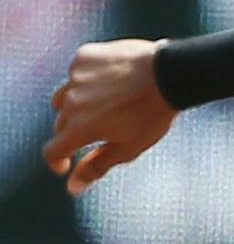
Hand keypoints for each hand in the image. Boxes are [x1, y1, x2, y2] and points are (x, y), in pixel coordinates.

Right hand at [43, 38, 176, 195]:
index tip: (65, 165)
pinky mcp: (84, 57)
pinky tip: (112, 79)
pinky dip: (88, 79)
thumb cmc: (153, 114)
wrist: (170, 73)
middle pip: (61, 124)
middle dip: (74, 131)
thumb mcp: (128, 147)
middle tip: (100, 128)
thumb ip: (97, 166)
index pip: (52, 151)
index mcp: (79, 128)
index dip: (57, 161)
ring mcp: (76, 78)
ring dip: (76, 104)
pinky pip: (77, 73)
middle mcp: (71, 102)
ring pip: (64, 97)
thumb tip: (72, 187)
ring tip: (105, 103)